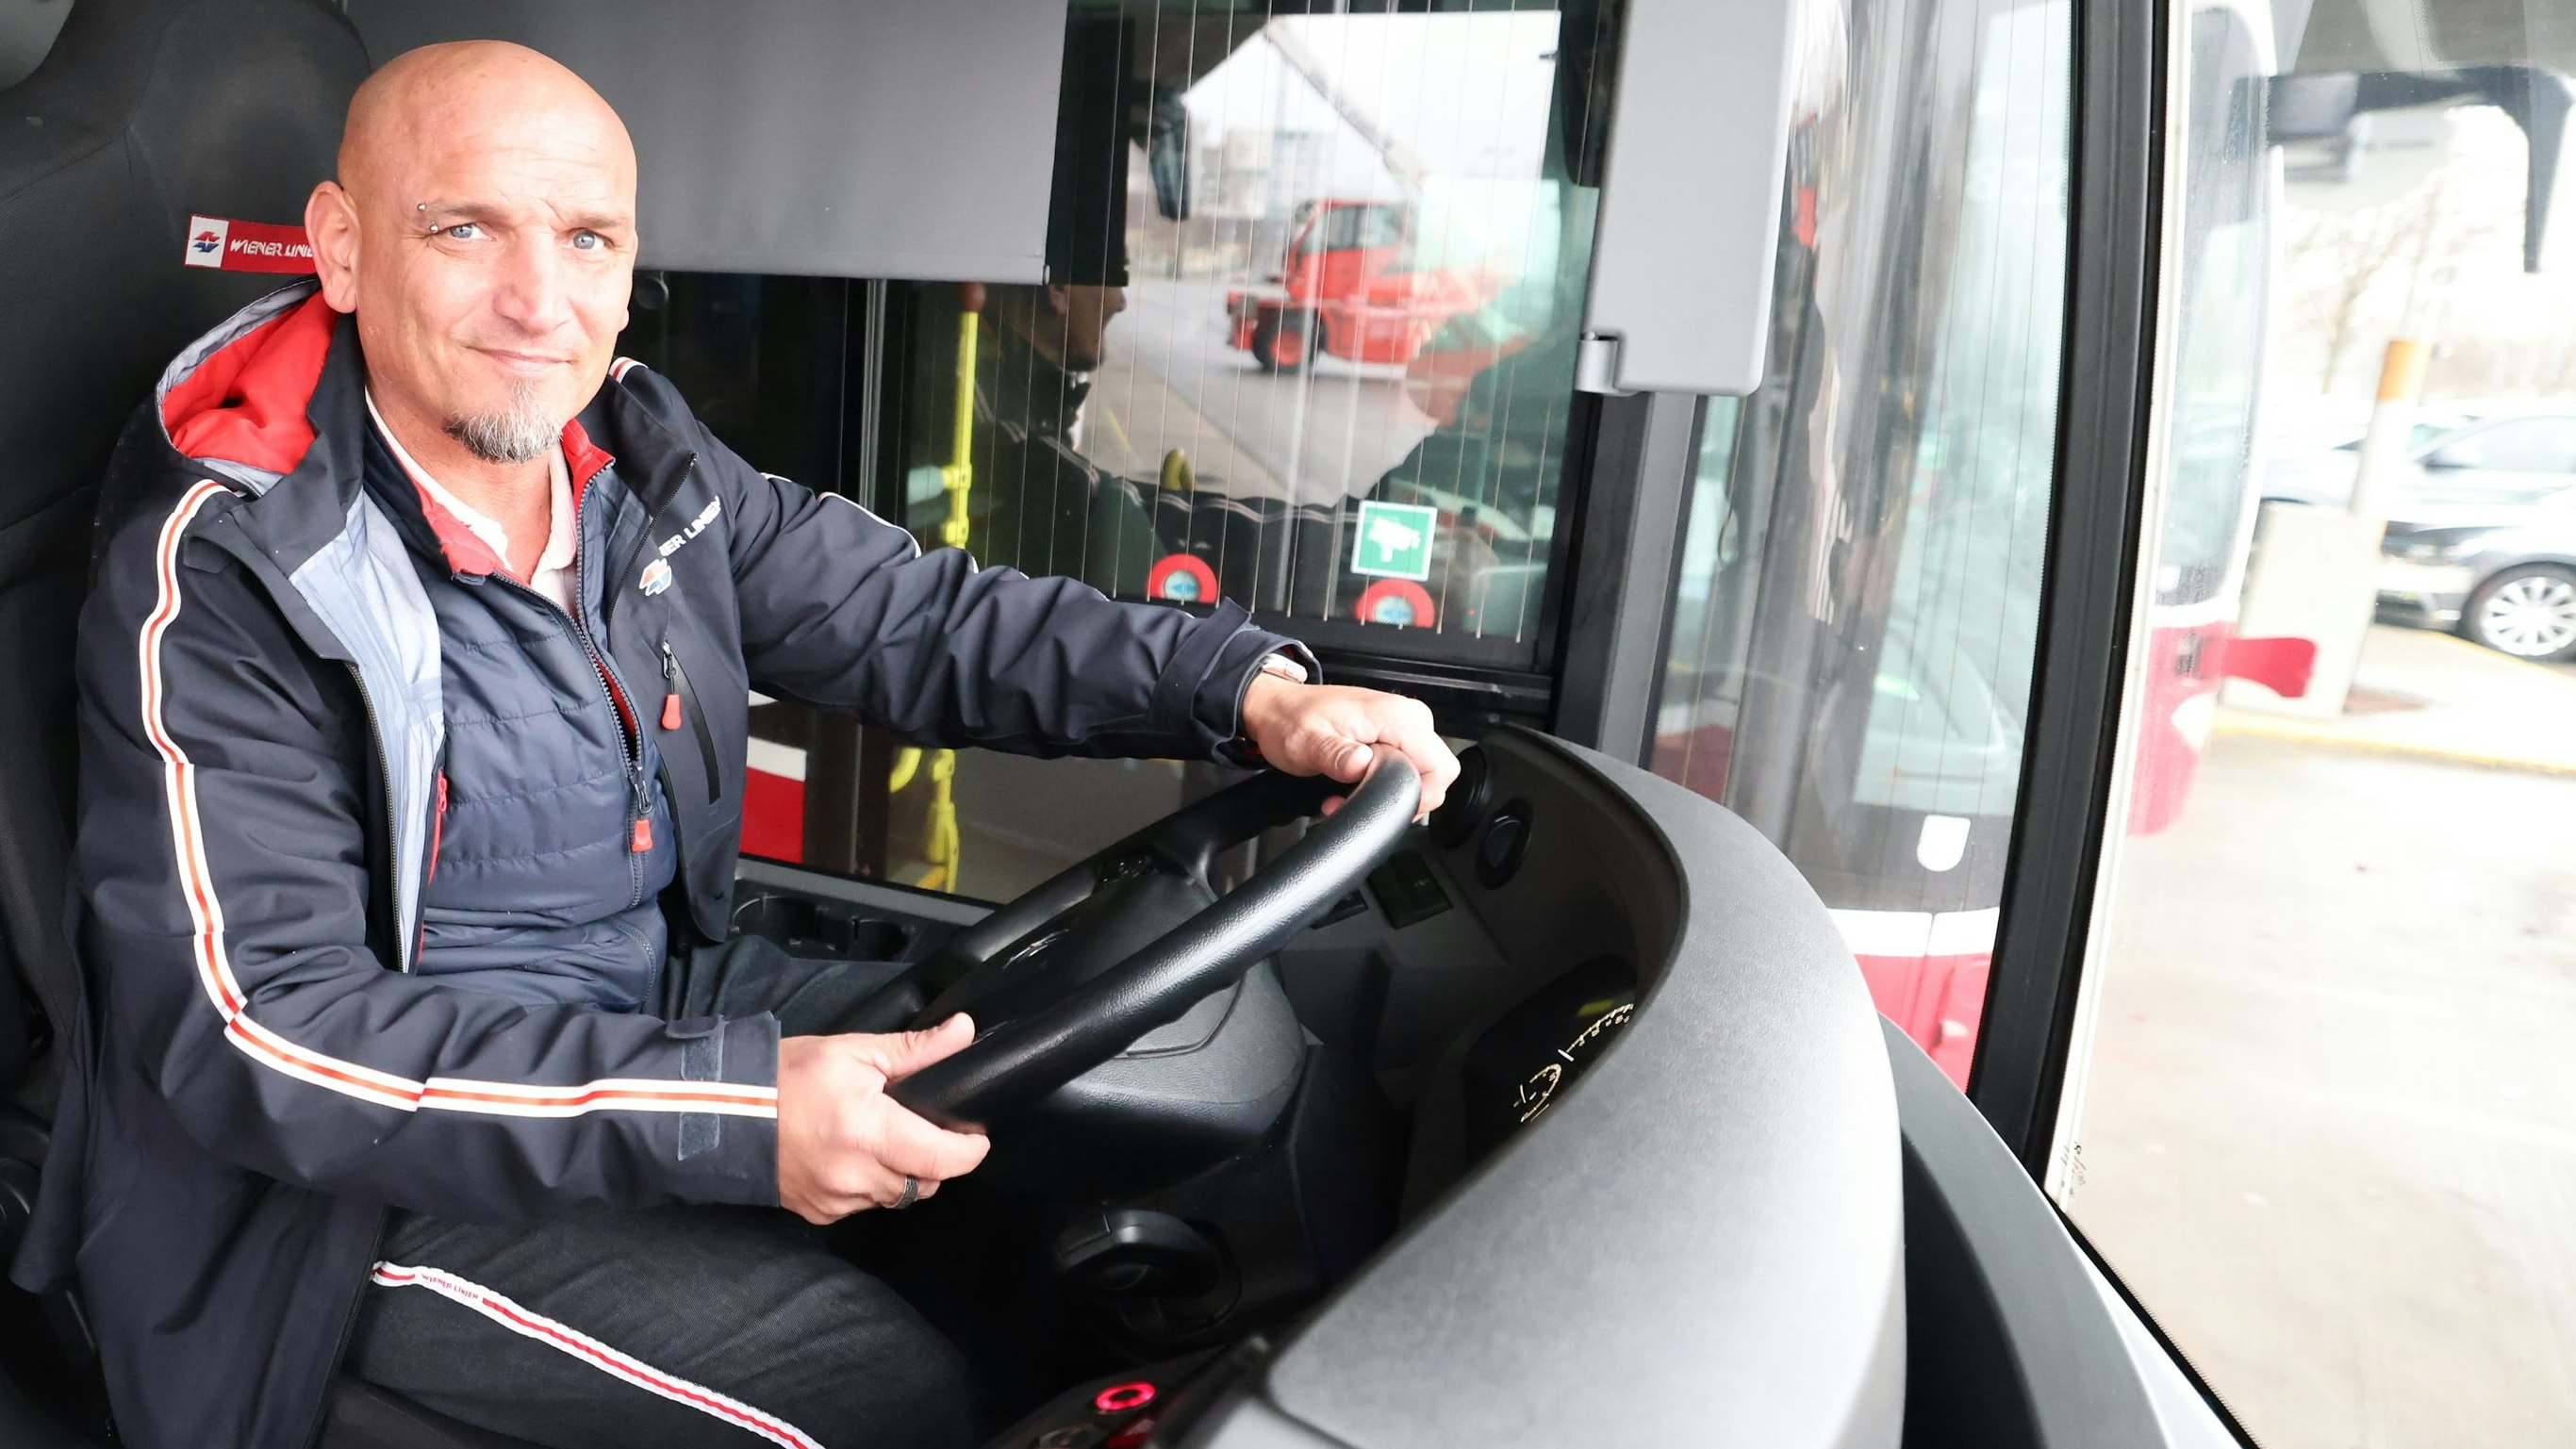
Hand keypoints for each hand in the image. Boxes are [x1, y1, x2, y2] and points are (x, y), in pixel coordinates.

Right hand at [775, 1015, 990, 1223]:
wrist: (721, 1111)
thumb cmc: (788, 1075)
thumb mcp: (854, 1052)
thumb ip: (915, 1050)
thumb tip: (964, 1031)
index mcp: (869, 1133)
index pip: (942, 1160)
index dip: (969, 1150)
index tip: (975, 1135)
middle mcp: (855, 1176)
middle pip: (926, 1183)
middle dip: (937, 1160)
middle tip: (927, 1129)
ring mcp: (836, 1201)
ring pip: (897, 1198)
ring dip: (905, 1174)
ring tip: (890, 1140)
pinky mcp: (820, 1213)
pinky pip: (865, 1206)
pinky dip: (872, 1185)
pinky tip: (857, 1157)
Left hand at [1239, 674, 1459, 819]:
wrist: (1277, 706)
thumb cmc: (1291, 719)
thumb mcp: (1307, 743)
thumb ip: (1337, 756)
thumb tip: (1364, 765)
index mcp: (1394, 715)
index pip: (1439, 766)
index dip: (1419, 796)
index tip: (1386, 805)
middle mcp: (1407, 716)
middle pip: (1438, 771)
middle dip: (1406, 797)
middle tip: (1364, 801)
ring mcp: (1403, 724)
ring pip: (1425, 772)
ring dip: (1393, 791)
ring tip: (1351, 793)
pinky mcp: (1395, 733)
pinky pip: (1410, 765)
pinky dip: (1389, 781)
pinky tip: (1358, 784)